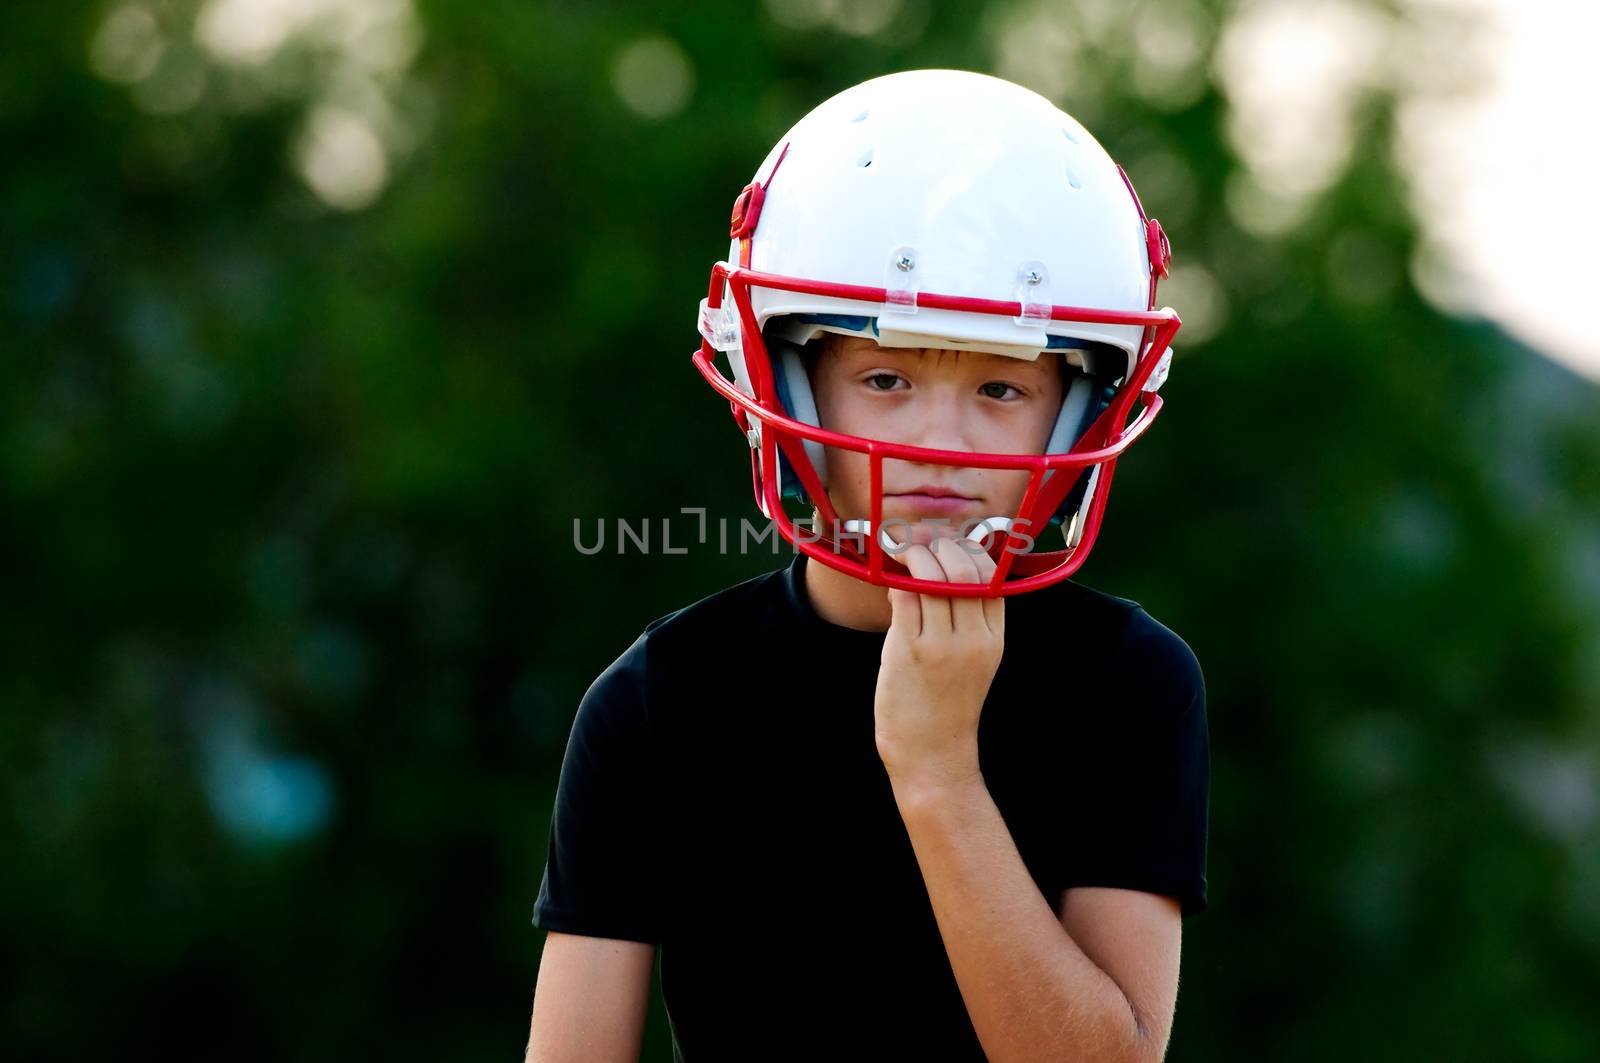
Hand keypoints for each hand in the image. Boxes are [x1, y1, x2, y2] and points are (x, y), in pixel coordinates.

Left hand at [874, 527, 1004, 796]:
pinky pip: (904, 596)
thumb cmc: (947, 707)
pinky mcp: (910, 651)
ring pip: (932, 575)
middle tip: (920, 543)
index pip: (991, 574)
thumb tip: (935, 572)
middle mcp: (974, 637)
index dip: (968, 550)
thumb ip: (965, 619)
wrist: (934, 756)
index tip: (947, 544)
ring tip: (902, 555)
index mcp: (995, 637)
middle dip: (940, 545)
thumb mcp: (973, 660)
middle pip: (964, 566)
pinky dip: (895, 580)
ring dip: (914, 555)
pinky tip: (891, 583)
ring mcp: (943, 644)